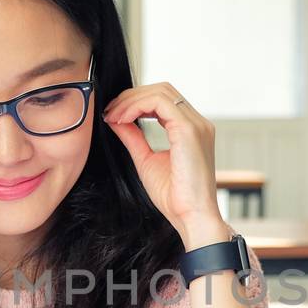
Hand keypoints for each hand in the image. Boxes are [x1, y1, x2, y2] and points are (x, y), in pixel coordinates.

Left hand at [102, 82, 228, 247]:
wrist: (191, 217)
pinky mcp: (189, 131)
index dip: (136, 101)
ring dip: (132, 100)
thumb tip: (116, 121)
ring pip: (161, 92)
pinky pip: (160, 103)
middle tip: (110, 111)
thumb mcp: (146, 161)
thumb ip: (133, 138)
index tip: (113, 115)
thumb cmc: (175, 198)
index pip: (163, 100)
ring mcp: (196, 125)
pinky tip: (122, 119)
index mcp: (191, 130)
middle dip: (132, 96)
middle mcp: (198, 123)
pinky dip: (136, 106)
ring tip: (113, 116)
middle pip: (162, 90)